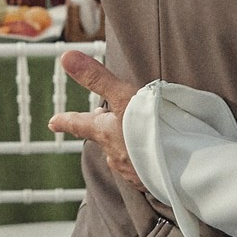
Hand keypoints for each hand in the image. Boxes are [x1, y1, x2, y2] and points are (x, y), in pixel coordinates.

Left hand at [48, 50, 144, 190]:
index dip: (66, 120)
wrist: (184, 165)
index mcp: (106, 133)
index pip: (80, 124)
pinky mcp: (152, 180)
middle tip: (99, 122)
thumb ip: (96, 78)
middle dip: (102, 131)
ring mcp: (133, 171)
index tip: (53, 122)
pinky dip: (145, 160)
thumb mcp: (123, 96)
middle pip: (103, 140)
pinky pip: (142, 169)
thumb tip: (65, 56)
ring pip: (123, 155)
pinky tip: (156, 156)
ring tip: (133, 137)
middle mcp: (115, 154)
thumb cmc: (151, 129)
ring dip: (125, 145)